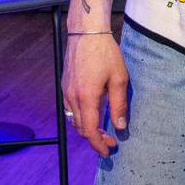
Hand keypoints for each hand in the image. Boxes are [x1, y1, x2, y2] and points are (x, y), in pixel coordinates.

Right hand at [60, 33, 127, 155]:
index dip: (98, 143)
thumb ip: (119, 104)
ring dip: (87, 128)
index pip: (89, 130)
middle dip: (94, 138)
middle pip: (80, 127)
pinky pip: (70, 109)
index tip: (107, 150)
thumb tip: (120, 126)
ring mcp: (66, 92)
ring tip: (102, 131)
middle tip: (110, 141)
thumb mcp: (119, 79)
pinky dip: (80, 117)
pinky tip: (92, 114)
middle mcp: (71, 97)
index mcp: (86, 97)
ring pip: (73, 119)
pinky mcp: (65, 86)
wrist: (86, 33)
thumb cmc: (105, 53)